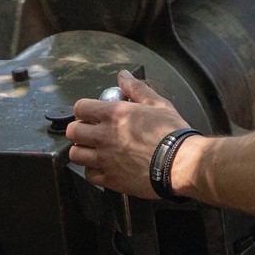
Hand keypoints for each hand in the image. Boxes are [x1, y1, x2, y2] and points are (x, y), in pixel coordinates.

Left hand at [66, 70, 188, 198]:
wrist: (181, 163)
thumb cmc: (172, 133)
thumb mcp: (157, 104)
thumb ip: (136, 88)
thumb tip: (123, 76)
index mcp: (114, 114)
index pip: (80, 108)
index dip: (84, 110)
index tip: (91, 114)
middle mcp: (104, 136)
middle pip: (73, 131)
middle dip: (79, 130)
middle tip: (90, 132)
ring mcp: (105, 159)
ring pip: (76, 154)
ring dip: (83, 150)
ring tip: (94, 150)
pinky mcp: (110, 179)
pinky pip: (89, 174)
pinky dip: (93, 170)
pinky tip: (103, 166)